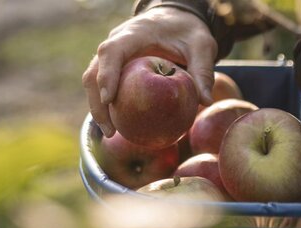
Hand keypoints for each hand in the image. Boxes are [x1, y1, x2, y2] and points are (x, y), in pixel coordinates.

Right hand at [82, 7, 216, 136]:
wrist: (176, 20)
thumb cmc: (188, 32)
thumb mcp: (202, 46)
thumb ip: (203, 71)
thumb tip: (206, 102)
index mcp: (134, 33)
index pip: (112, 51)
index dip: (106, 74)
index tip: (109, 100)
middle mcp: (117, 43)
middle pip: (94, 71)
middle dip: (97, 102)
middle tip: (110, 130)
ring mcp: (113, 56)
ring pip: (93, 81)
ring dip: (99, 108)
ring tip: (111, 134)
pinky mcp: (116, 68)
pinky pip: (105, 87)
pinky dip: (109, 107)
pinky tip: (119, 128)